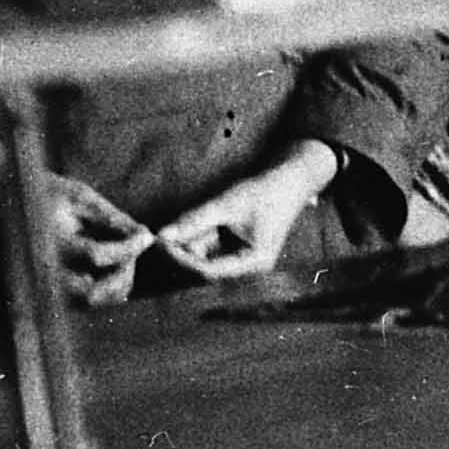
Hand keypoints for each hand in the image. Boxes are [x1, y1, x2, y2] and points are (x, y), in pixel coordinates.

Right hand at [37, 172, 160, 304]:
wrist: (8, 205)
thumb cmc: (50, 196)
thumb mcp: (79, 197)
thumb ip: (112, 218)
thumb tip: (146, 237)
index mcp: (48, 241)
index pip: (96, 256)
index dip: (129, 247)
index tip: (147, 234)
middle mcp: (42, 272)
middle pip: (93, 293)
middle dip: (123, 272)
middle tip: (134, 247)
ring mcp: (46, 287)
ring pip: (93, 302)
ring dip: (118, 283)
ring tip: (125, 254)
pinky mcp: (53, 294)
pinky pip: (89, 303)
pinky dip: (109, 288)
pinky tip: (114, 264)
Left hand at [157, 145, 338, 282]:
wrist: (291, 177)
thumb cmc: (266, 189)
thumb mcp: (227, 203)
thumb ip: (195, 220)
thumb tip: (163, 235)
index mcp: (254, 263)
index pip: (209, 271)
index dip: (182, 259)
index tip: (161, 244)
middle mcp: (249, 266)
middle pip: (205, 267)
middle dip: (182, 252)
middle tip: (157, 238)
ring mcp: (243, 257)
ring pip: (205, 256)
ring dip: (187, 243)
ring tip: (168, 230)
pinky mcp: (237, 246)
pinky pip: (211, 246)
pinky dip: (196, 236)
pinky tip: (182, 226)